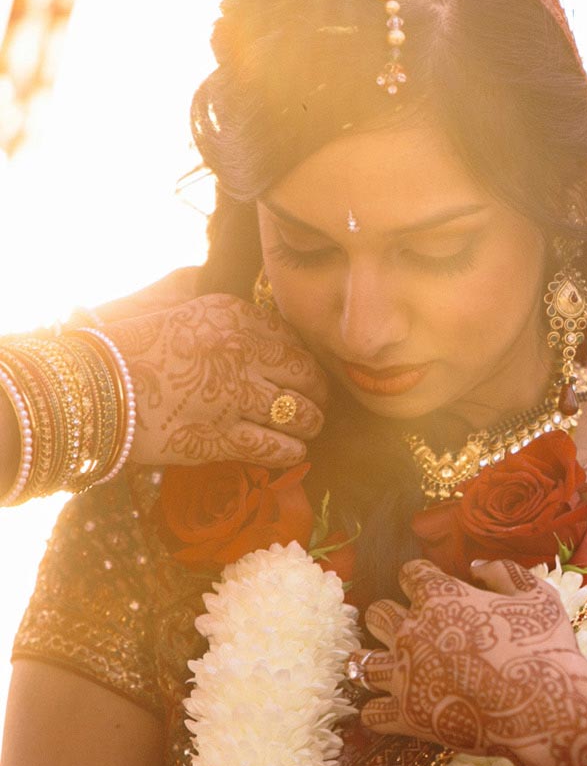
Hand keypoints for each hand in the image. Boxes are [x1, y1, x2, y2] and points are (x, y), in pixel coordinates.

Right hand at [102, 294, 328, 467]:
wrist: (90, 389)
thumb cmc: (135, 352)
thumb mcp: (185, 314)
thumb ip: (232, 320)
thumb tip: (278, 331)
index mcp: (231, 315)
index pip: (292, 338)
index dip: (306, 360)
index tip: (307, 373)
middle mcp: (238, 350)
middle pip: (305, 374)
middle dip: (318, 393)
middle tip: (317, 403)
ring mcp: (230, 395)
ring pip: (298, 413)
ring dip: (309, 423)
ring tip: (308, 427)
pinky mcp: (218, 436)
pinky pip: (275, 446)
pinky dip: (291, 451)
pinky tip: (293, 451)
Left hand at [361, 560, 586, 765]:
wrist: (545, 708)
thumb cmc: (544, 646)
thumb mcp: (536, 594)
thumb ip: (503, 572)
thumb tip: (476, 565)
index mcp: (441, 596)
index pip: (410, 573)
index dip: (421, 578)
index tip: (433, 587)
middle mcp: (412, 631)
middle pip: (376, 613)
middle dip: (390, 616)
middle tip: (411, 628)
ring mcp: (404, 675)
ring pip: (360, 661)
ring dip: (375, 661)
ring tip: (393, 667)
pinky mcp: (406, 716)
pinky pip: (370, 713)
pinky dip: (379, 710)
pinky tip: (396, 708)